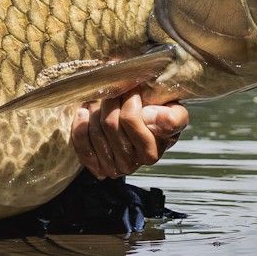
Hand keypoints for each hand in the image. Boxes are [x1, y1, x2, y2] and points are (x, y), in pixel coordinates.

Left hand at [69, 93, 187, 179]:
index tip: (133, 88)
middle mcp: (132, 164)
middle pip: (110, 123)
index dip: (129, 98)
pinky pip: (81, 142)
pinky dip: (81, 124)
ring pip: (95, 130)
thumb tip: (147, 117)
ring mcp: (112, 167)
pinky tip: (85, 112)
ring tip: (103, 100)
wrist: (140, 125)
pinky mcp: (95, 165)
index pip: (129, 119)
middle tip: (116, 91)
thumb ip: (172, 117)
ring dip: (96, 110)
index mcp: (152, 152)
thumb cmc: (157, 116)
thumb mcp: (175, 113)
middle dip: (111, 101)